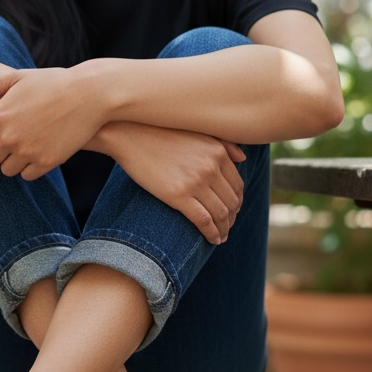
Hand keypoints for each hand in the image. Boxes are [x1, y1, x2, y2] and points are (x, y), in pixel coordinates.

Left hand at [0, 66, 103, 178]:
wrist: (89, 94)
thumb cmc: (52, 82)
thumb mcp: (17, 78)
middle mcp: (8, 137)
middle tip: (4, 145)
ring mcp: (27, 151)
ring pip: (6, 170)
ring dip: (11, 162)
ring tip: (22, 147)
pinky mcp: (46, 162)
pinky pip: (27, 175)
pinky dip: (30, 167)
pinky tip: (37, 152)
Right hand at [101, 122, 245, 243]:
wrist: (129, 134)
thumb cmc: (159, 132)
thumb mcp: (196, 132)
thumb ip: (223, 144)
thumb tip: (243, 159)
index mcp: (217, 152)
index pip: (237, 185)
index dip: (237, 202)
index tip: (232, 211)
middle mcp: (211, 167)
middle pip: (231, 201)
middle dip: (232, 218)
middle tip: (227, 227)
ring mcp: (195, 182)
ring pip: (220, 213)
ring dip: (224, 228)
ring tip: (221, 236)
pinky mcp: (178, 195)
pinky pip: (204, 221)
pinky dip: (212, 233)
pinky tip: (213, 239)